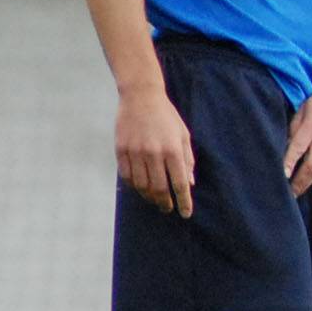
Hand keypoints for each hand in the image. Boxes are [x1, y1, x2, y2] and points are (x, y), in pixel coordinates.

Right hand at [116, 84, 195, 217]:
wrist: (141, 97)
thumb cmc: (166, 117)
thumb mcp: (183, 135)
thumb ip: (187, 159)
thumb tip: (190, 183)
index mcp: (173, 149)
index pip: (179, 183)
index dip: (184, 201)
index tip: (185, 213)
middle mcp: (154, 153)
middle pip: (160, 188)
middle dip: (165, 203)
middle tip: (168, 209)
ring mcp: (135, 152)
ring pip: (142, 185)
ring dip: (149, 197)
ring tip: (155, 200)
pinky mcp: (121, 150)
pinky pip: (127, 176)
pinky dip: (134, 186)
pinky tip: (141, 188)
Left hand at [284, 79, 311, 196]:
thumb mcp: (303, 108)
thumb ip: (293, 128)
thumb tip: (283, 148)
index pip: (299, 147)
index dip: (290, 162)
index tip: (282, 176)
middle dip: (299, 182)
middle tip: (287, 196)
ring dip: (306, 182)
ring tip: (294, 193)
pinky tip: (306, 181)